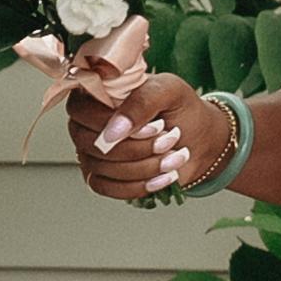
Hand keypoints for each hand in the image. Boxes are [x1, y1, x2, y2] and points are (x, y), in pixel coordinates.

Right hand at [30, 25, 224, 202]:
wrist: (198, 140)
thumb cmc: (180, 109)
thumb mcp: (168, 91)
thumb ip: (141, 102)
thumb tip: (112, 131)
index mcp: (97, 94)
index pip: (81, 110)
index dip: (112, 123)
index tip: (154, 127)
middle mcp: (88, 123)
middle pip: (91, 144)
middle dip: (137, 148)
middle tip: (169, 139)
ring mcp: (92, 152)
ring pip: (102, 168)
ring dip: (145, 166)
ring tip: (174, 156)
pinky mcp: (103, 177)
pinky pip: (107, 188)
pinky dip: (139, 185)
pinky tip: (163, 176)